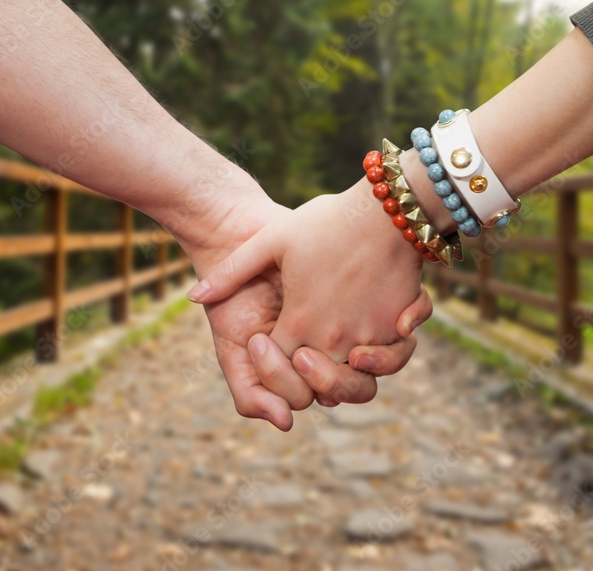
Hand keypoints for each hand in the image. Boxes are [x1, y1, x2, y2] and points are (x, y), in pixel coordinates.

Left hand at [190, 179, 429, 407]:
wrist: (387, 208)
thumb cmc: (327, 221)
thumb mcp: (270, 241)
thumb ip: (231, 273)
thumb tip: (195, 295)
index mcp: (299, 323)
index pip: (279, 366)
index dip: (272, 362)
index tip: (270, 336)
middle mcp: (334, 339)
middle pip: (317, 384)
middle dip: (306, 375)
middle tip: (301, 350)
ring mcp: (369, 337)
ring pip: (355, 379)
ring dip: (343, 373)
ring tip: (337, 349)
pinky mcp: (397, 328)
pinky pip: (390, 359)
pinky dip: (381, 356)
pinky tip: (370, 338)